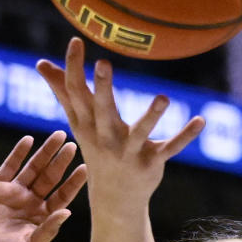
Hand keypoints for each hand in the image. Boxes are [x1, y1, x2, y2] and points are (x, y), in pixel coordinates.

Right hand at [0, 131, 86, 241]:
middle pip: (50, 177)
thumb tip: (67, 212)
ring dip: (45, 152)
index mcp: (43, 216)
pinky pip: (10, 165)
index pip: (62, 195)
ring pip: (33, 167)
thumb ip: (48, 230)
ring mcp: (14, 192)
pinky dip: (19, 153)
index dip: (73, 183)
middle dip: (61, 162)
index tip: (85, 169)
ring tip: (58, 137)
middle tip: (72, 146)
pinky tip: (29, 140)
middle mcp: (31, 201)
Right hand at [36, 37, 203, 211]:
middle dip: (102, 88)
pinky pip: (170, 148)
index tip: (76, 41)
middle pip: (102, 111)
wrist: (114, 200)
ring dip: (151, 117)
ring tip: (163, 97)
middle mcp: (105, 139)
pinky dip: (186, 136)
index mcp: (87, 125)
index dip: (73, 68)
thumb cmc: (97, 151)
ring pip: (139, 133)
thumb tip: (40, 63)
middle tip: (103, 62)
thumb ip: (63, 91)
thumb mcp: (79, 123)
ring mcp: (129, 153)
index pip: (75, 94)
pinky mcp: (151, 163)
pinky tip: (201, 120)